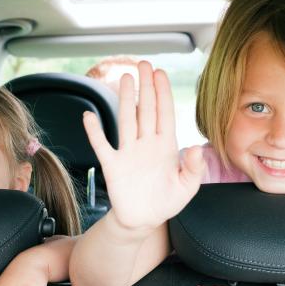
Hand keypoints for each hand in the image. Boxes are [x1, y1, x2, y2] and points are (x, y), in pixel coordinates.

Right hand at [83, 61, 205, 231]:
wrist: (143, 221)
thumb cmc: (166, 202)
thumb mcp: (187, 188)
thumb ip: (193, 169)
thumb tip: (195, 148)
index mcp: (166, 146)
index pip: (165, 114)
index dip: (163, 93)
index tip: (161, 73)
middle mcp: (147, 144)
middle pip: (146, 109)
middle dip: (146, 86)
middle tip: (144, 64)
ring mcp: (128, 152)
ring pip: (127, 119)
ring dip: (126, 99)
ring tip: (126, 78)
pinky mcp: (113, 165)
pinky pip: (102, 145)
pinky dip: (94, 132)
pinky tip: (89, 117)